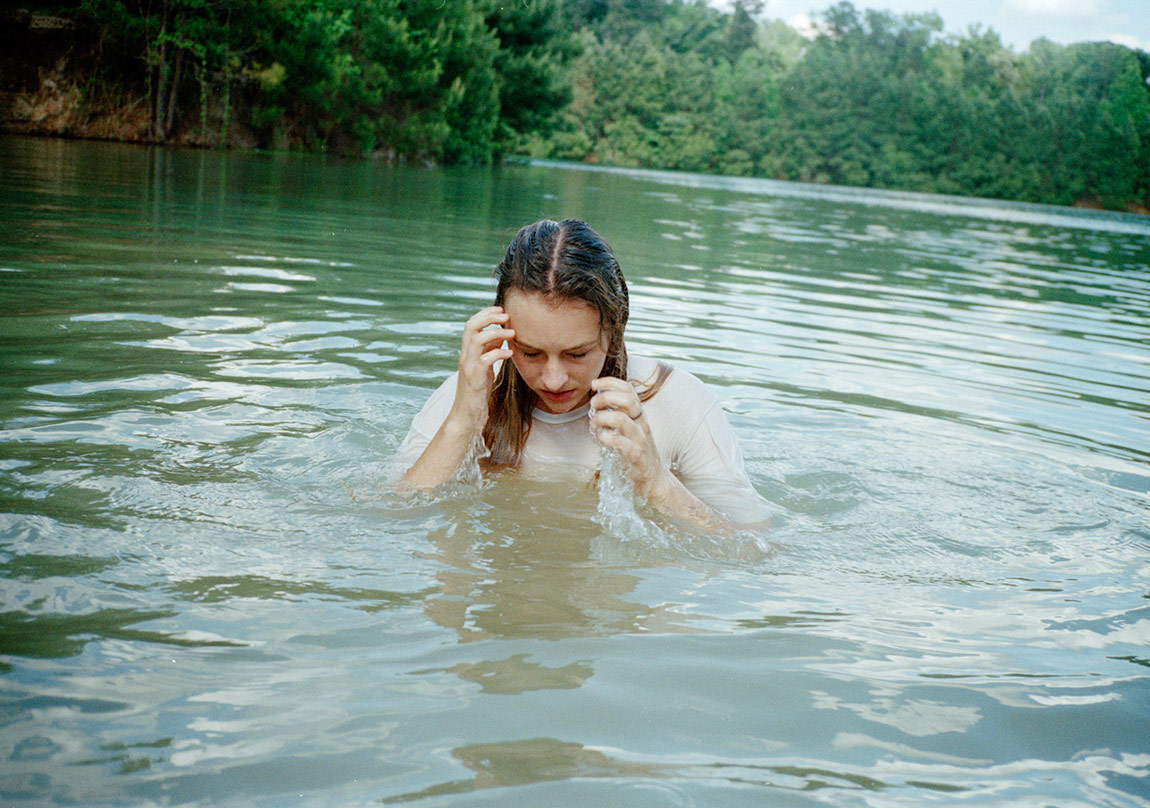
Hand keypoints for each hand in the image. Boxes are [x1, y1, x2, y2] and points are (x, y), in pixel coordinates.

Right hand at [448, 306, 514, 434]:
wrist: (467, 417)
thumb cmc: (477, 393)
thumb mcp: (484, 368)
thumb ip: (489, 351)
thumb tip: (499, 336)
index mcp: (468, 352)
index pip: (472, 324)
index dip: (486, 313)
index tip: (502, 309)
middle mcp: (465, 356)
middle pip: (471, 326)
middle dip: (489, 316)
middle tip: (506, 314)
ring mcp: (468, 366)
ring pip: (476, 339)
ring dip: (495, 332)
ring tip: (512, 332)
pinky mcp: (474, 379)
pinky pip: (485, 359)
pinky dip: (498, 353)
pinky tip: (510, 354)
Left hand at [590, 376, 671, 501]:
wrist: (653, 478)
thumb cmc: (636, 451)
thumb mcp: (630, 428)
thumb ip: (618, 413)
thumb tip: (597, 399)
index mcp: (639, 414)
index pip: (628, 389)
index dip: (610, 382)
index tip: (594, 384)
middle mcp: (641, 423)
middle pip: (628, 400)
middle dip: (605, 398)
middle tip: (593, 405)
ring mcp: (639, 439)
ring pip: (621, 419)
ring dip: (601, 419)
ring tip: (594, 425)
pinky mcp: (635, 455)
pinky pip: (619, 442)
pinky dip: (605, 437)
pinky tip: (601, 439)